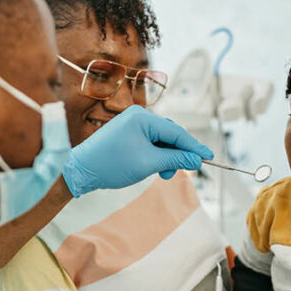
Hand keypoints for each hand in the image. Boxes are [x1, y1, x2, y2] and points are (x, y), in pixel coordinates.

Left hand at [62, 105, 212, 196]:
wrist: (81, 170)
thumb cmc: (111, 164)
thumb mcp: (149, 163)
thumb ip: (175, 159)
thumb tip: (196, 159)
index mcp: (143, 118)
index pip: (177, 132)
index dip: (194, 146)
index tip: (209, 157)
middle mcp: (138, 116)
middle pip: (170, 134)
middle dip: (177, 154)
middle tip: (182, 171)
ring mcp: (132, 124)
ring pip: (161, 140)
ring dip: (166, 157)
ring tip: (163, 174)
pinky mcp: (127, 133)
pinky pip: (150, 142)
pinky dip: (156, 155)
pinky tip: (155, 167)